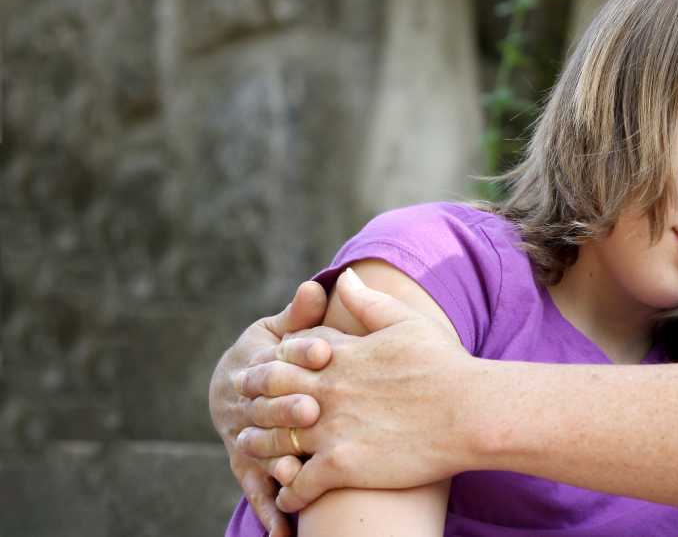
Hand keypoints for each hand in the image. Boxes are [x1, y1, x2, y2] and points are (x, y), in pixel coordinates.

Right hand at [208, 282, 328, 536]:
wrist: (233, 382)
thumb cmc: (275, 352)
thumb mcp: (281, 329)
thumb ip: (300, 314)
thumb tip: (317, 284)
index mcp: (259, 359)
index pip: (280, 353)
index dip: (302, 350)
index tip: (327, 348)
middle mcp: (246, 398)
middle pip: (266, 402)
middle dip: (287, 406)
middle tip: (312, 410)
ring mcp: (243, 434)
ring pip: (258, 446)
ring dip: (275, 456)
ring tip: (294, 470)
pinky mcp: (245, 464)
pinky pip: (256, 487)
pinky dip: (269, 507)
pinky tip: (285, 527)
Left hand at [235, 268, 476, 512]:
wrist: (471, 411)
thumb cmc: (445, 365)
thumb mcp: (406, 322)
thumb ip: (369, 303)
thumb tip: (344, 275)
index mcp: (344, 355)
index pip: (289, 353)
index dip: (272, 361)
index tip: (262, 369)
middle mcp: (330, 390)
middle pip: (272, 393)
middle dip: (254, 400)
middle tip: (243, 411)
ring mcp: (333, 429)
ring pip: (275, 441)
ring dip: (260, 449)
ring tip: (252, 455)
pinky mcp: (342, 466)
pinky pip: (298, 485)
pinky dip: (288, 493)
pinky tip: (288, 497)